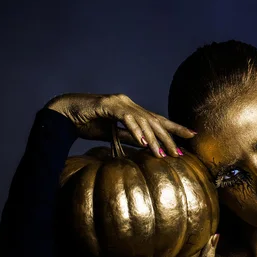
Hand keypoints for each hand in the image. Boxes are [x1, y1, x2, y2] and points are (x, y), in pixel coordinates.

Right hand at [45, 93, 195, 156]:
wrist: (64, 114)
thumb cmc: (86, 123)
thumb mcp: (112, 134)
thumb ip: (128, 137)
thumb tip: (146, 146)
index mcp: (131, 109)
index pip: (157, 119)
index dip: (174, 127)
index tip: (191, 135)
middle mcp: (128, 103)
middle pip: (154, 120)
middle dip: (169, 136)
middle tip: (180, 151)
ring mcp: (119, 102)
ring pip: (142, 120)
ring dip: (153, 139)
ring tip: (162, 154)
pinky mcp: (108, 104)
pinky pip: (126, 118)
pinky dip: (135, 130)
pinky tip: (143, 142)